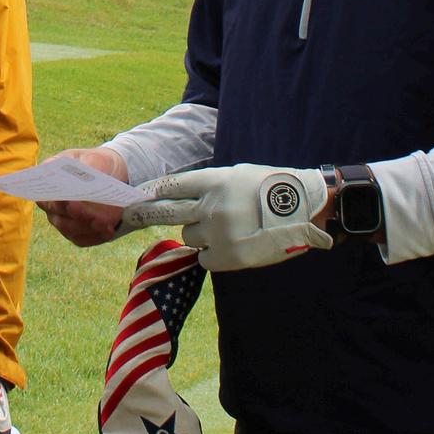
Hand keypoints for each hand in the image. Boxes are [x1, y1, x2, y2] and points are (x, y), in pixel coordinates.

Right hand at [38, 147, 130, 247]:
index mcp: (49, 180)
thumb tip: (84, 182)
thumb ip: (89, 167)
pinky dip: (97, 236)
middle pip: (58, 217)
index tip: (67, 201)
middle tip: (91, 215)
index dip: (55, 201)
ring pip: (71, 230)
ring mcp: (62, 219)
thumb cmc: (96, 163)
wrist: (108, 174)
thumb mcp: (94, 159)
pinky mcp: (76, 232)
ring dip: (88, 228)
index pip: (45, 195)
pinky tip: (109, 230)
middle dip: (76, 217)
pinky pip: (83, 239)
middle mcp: (51, 204)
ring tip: (104, 223)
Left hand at [127, 164, 333, 270]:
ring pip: (189, 236)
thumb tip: (182, 196)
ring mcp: (218, 232)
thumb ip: (211, 187)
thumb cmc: (272, 188)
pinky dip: (213, 255)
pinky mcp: (228, 255)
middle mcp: (211, 205)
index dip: (152, 192)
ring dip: (200, 235)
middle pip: (166, 212)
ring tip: (226, 229)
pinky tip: (232, 246)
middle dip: (145, 213)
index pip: (172, 186)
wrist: (304, 209)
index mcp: (214, 181)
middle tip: (129, 214)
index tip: (138, 196)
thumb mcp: (239, 175)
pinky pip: (204, 258)